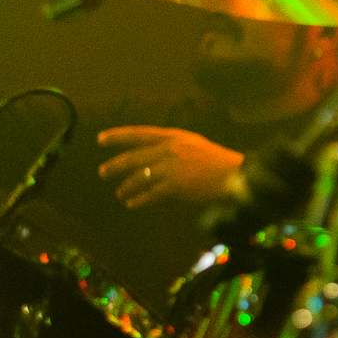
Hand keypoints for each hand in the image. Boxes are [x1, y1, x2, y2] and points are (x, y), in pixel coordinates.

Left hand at [97, 126, 243, 208]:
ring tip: (120, 193)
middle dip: (116, 165)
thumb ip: (173, 148)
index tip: (101, 139)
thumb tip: (153, 156)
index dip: (118, 136)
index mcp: (174, 136)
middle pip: (134, 157)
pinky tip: (132, 204)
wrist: (236, 175)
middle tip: (102, 172)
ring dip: (127, 185)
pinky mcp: (176, 185)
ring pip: (140, 176)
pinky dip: (140, 199)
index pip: (140, 133)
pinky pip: (151, 193)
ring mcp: (172, 167)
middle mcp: (170, 149)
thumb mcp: (194, 145)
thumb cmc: (219, 163)